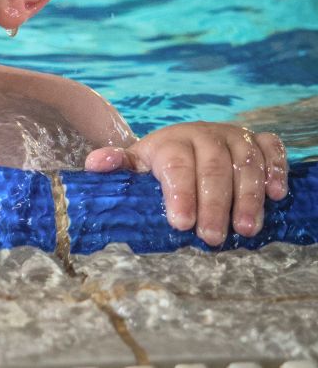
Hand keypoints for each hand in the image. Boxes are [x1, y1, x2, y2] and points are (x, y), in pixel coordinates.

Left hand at [84, 121, 287, 245]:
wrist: (185, 142)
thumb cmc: (160, 162)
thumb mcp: (136, 163)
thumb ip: (116, 164)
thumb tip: (95, 164)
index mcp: (170, 142)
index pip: (176, 166)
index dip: (180, 193)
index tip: (181, 223)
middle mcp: (203, 135)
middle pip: (212, 168)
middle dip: (214, 204)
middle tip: (212, 237)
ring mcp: (232, 136)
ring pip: (244, 162)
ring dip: (247, 196)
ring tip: (246, 229)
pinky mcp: (256, 140)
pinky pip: (271, 148)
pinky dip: (276, 168)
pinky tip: (276, 194)